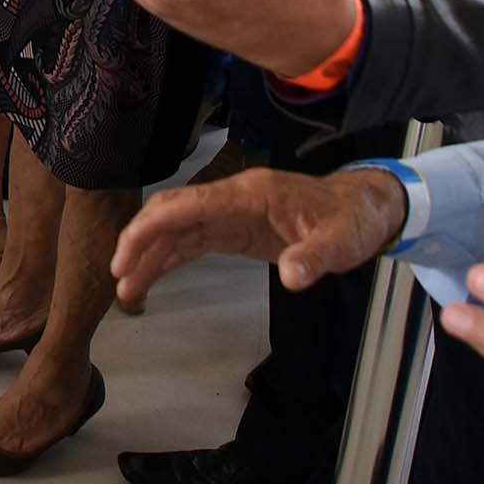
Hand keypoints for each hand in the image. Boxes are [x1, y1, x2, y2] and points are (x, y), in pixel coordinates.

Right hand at [111, 166, 405, 306]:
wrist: (364, 208)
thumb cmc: (353, 220)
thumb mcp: (344, 241)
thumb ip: (316, 257)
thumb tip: (293, 278)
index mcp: (250, 194)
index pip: (189, 204)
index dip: (154, 225)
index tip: (127, 250)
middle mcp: (232, 200)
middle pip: (172, 213)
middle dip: (140, 240)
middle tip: (119, 274)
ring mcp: (230, 214)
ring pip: (177, 230)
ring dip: (150, 255)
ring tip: (126, 288)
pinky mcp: (234, 231)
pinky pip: (192, 242)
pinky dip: (169, 259)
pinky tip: (150, 278)